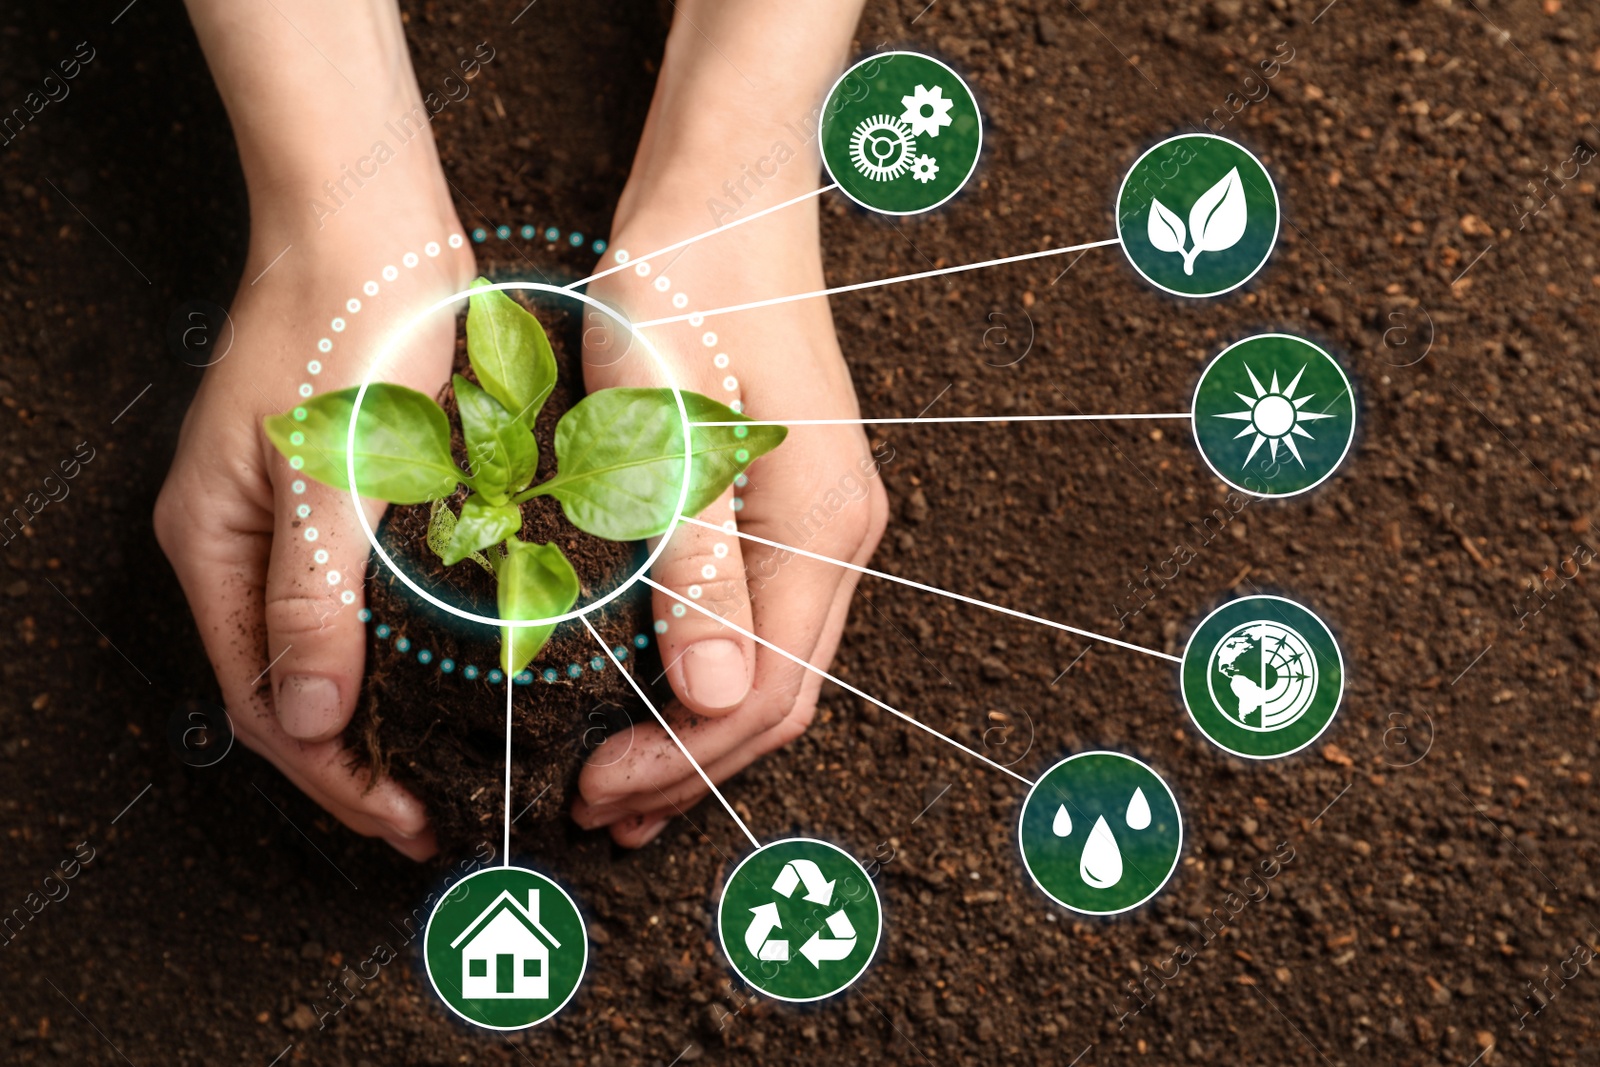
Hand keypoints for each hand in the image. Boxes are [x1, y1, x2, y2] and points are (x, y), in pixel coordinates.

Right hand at [157, 202, 473, 858]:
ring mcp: (285, 520)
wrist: (369, 222)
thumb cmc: (349, 328)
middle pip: (287, 690)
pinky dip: (392, 654)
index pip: (265, 704)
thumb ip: (315, 599)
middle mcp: (239, 544)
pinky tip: (445, 673)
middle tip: (434, 813)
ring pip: (320, 652)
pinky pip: (354, 602)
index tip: (408, 823)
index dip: (335, 778)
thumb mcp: (335, 473)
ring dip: (375, 718)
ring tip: (439, 765)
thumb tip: (305, 720)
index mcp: (215, 546)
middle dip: (354, 764)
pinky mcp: (337, 495)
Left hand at [572, 165, 885, 847]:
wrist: (725, 202)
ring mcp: (823, 519)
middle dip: (689, 766)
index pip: (761, 693)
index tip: (595, 791)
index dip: (679, 761)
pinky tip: (657, 693)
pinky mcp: (793, 501)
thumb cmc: (684, 296)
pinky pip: (762, 620)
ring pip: (771, 663)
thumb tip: (710, 695)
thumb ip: (695, 569)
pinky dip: (705, 674)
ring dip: (697, 732)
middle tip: (599, 810)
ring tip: (622, 784)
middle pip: (778, 695)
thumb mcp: (666, 432)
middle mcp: (838, 535)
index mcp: (817, 528)